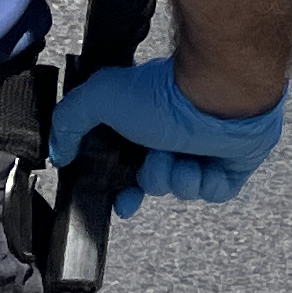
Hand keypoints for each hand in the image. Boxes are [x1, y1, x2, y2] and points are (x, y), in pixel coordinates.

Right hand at [48, 58, 287, 213]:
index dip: (121, 189)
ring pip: (181, 188)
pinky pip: (213, 192)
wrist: (219, 95)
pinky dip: (206, 183)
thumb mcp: (102, 97)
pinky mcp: (232, 164)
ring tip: (180, 156)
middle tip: (152, 168)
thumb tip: (59, 149)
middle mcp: (174, 134)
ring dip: (176, 177)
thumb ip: (70, 120)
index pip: (127, 165)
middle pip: (153, 182)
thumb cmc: (167, 93)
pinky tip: (204, 164)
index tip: (120, 199)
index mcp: (146, 121)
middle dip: (149, 181)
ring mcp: (205, 149)